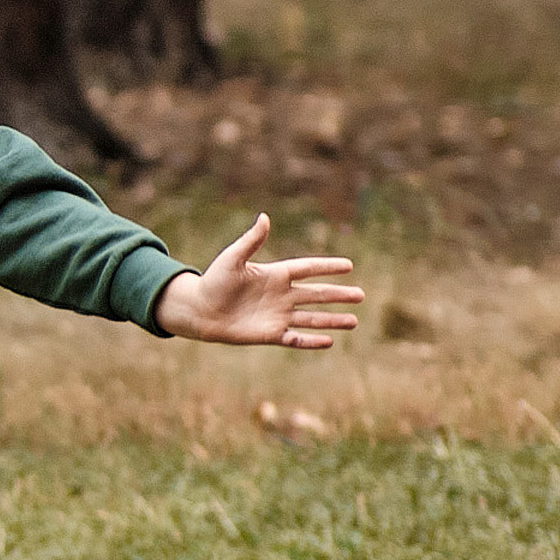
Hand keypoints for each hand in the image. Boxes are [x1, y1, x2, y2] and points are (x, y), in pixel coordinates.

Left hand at [152, 214, 364, 348]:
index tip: (349, 265)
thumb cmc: (213, 282)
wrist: (199, 311)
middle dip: (338, 295)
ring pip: (311, 318)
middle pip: (316, 295)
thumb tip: (264, 217)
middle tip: (361, 295)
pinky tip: (329, 341)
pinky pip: (295, 338)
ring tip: (354, 321)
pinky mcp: (270, 334)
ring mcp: (277, 316)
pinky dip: (311, 340)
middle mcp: (281, 295)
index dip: (327, 267)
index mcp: (275, 274)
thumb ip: (251, 241)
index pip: (307, 269)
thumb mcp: (232, 258)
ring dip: (332, 320)